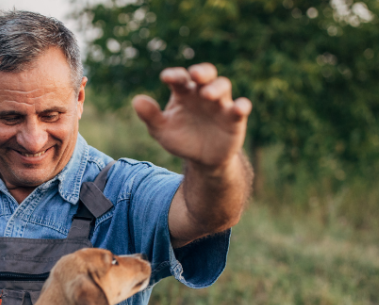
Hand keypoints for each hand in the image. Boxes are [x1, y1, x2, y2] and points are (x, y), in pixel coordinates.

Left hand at [132, 64, 250, 169]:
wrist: (202, 159)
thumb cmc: (181, 138)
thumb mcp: (162, 130)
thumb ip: (150, 116)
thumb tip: (136, 100)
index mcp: (183, 93)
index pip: (179, 78)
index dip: (174, 75)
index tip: (166, 78)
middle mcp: (203, 93)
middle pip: (206, 74)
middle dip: (201, 71)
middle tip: (194, 75)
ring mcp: (220, 104)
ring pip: (223, 86)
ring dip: (216, 88)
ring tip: (207, 95)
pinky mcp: (234, 118)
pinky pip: (241, 107)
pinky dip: (241, 106)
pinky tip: (238, 108)